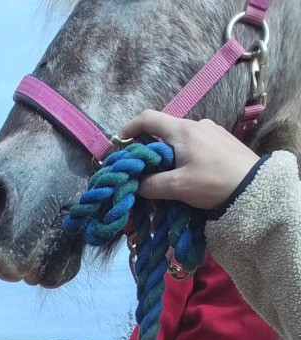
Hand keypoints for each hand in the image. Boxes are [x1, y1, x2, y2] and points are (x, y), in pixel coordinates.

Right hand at [120, 111, 258, 208]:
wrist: (254, 185)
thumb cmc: (213, 182)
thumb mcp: (177, 187)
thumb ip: (151, 184)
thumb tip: (134, 183)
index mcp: (181, 130)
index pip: (147, 118)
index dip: (128, 129)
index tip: (119, 145)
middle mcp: (196, 124)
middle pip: (163, 131)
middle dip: (148, 149)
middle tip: (141, 170)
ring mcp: (211, 131)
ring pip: (179, 140)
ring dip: (167, 155)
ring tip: (166, 177)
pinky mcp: (221, 141)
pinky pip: (195, 145)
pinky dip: (184, 156)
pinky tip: (188, 174)